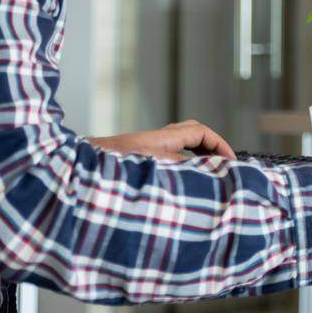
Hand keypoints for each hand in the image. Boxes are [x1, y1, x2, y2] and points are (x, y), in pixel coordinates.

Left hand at [89, 120, 234, 160]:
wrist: (79, 170)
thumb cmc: (111, 169)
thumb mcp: (154, 169)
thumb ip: (183, 167)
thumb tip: (208, 171)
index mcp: (162, 138)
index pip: (201, 131)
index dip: (220, 144)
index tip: (231, 161)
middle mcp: (156, 139)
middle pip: (193, 132)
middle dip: (212, 146)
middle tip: (224, 164)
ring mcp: (147, 148)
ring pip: (181, 144)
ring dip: (198, 155)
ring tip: (209, 174)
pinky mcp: (138, 159)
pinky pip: (170, 155)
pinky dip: (183, 163)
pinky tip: (183, 181)